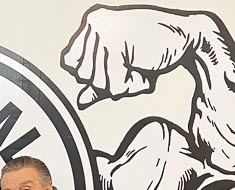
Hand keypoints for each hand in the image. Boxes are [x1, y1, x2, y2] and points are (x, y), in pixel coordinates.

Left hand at [61, 7, 194, 107]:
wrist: (186, 38)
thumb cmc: (153, 46)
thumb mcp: (120, 64)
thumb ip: (98, 83)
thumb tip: (81, 101)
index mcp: (92, 23)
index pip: (69, 63)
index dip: (90, 72)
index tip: (113, 62)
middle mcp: (95, 24)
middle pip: (82, 76)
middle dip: (106, 80)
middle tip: (128, 65)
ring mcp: (105, 33)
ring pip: (97, 83)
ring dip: (121, 83)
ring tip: (137, 66)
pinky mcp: (117, 45)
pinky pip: (113, 87)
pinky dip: (131, 85)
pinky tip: (143, 70)